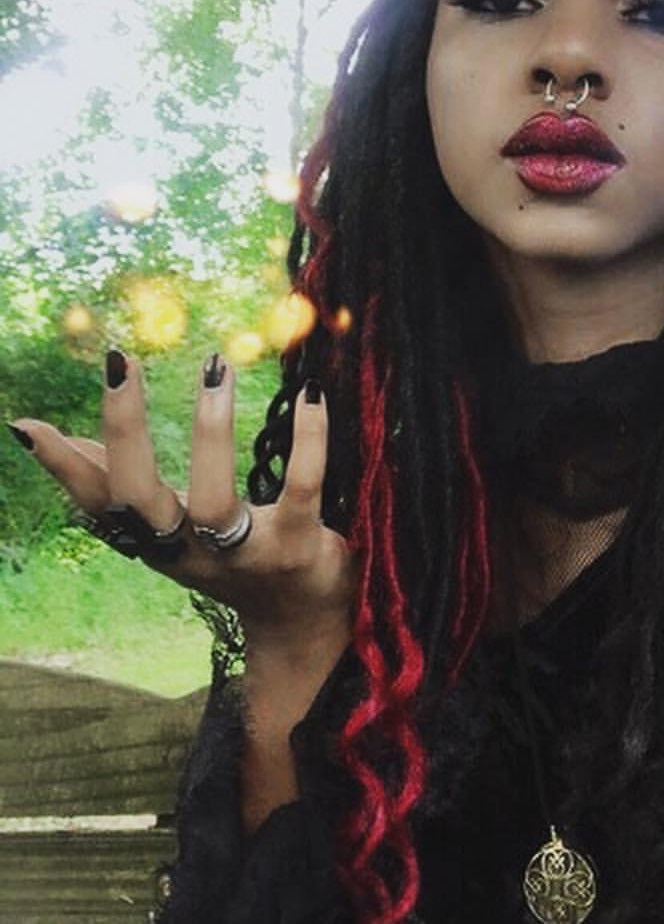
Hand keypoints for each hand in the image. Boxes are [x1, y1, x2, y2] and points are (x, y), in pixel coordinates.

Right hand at [9, 350, 356, 656]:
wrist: (302, 626)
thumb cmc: (231, 561)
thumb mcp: (169, 528)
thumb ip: (118, 483)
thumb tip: (47, 434)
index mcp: (155, 540)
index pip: (99, 502)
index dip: (63, 467)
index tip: (28, 424)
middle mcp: (189, 550)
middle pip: (138, 498)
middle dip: (125, 430)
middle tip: (122, 362)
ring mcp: (243, 554)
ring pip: (212, 501)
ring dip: (211, 429)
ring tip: (215, 366)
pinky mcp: (297, 547)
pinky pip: (300, 489)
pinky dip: (309, 442)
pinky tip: (311, 396)